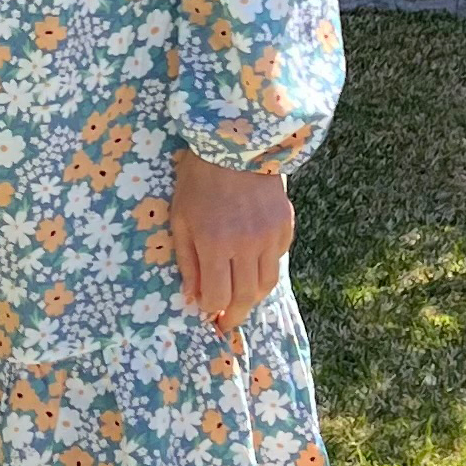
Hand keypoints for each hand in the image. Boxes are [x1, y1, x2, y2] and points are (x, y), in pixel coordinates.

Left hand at [170, 147, 293, 337]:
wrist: (235, 144)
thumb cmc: (198, 180)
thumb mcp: (180, 218)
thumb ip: (186, 260)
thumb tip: (192, 297)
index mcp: (213, 243)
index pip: (217, 296)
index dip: (211, 310)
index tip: (206, 313)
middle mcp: (245, 245)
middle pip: (245, 298)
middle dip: (234, 314)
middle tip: (226, 321)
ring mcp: (269, 237)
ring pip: (266, 284)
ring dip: (252, 297)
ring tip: (240, 300)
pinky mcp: (285, 227)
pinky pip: (277, 260)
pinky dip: (265, 269)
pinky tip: (252, 266)